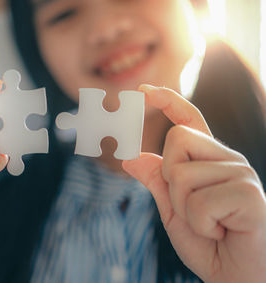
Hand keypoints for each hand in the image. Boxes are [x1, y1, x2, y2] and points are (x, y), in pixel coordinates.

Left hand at [123, 85, 265, 282]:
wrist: (237, 277)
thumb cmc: (209, 244)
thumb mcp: (173, 211)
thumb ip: (156, 182)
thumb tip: (129, 157)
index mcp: (209, 161)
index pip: (188, 121)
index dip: (168, 101)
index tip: (144, 90)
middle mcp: (227, 160)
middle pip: (176, 140)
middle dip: (170, 179)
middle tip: (192, 210)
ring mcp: (241, 174)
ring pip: (182, 173)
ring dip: (184, 209)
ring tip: (210, 224)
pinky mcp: (249, 194)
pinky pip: (199, 201)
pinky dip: (200, 224)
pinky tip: (223, 231)